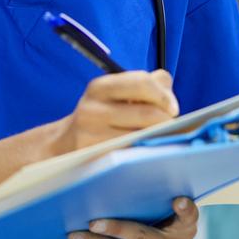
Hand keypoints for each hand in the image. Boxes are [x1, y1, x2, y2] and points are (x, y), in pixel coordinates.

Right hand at [55, 70, 179, 152]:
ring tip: (160, 137)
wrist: (66, 142)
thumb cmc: (101, 115)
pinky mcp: (96, 156)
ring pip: (142, 136)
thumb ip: (147, 84)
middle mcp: (93, 109)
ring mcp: (92, 135)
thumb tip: (168, 94)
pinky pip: (132, 153)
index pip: (141, 82)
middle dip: (167, 121)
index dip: (164, 95)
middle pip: (147, 114)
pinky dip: (145, 150)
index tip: (173, 108)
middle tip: (171, 126)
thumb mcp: (116, 93)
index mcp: (100, 87)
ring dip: (158, 138)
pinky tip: (146, 149)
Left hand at [67, 198, 198, 238]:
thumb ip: (159, 196)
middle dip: (114, 229)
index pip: (189, 217)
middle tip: (92, 223)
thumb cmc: (162, 221)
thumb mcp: (167, 209)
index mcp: (185, 228)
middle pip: (142, 237)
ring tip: (76, 235)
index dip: (184, 209)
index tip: (178, 200)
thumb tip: (131, 170)